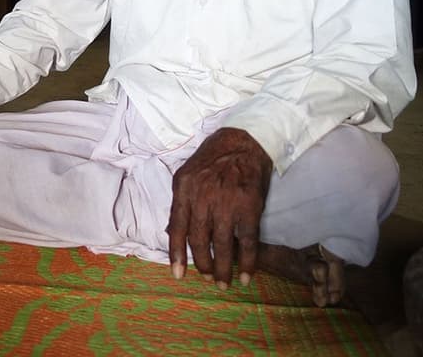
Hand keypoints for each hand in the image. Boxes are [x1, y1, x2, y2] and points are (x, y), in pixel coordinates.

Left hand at [167, 127, 271, 288]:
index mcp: (184, 189)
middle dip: (202, 264)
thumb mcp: (188, 174)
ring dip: (222, 268)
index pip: (176, 228)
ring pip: (222, 245)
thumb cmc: (213, 159)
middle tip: (206, 276)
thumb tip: (173, 232)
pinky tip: (246, 275)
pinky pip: (247, 241)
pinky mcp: (249, 207)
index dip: (176, 254)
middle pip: (199, 240)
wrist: (244, 141)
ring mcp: (227, 203)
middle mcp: (203, 198)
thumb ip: (181, 202)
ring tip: (223, 282)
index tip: (178, 275)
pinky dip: (247, 262)